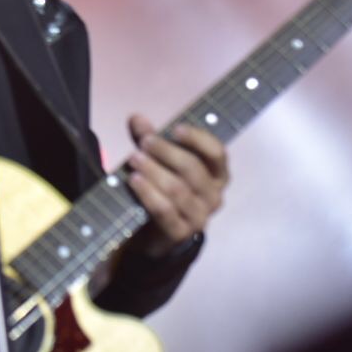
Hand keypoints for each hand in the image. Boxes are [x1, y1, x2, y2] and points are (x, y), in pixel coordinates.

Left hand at [124, 114, 228, 257]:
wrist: (155, 233)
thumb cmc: (164, 189)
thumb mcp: (158, 161)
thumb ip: (149, 139)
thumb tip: (136, 118)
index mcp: (217, 175)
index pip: (217, 153)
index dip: (198, 139)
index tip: (176, 128)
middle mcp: (214, 196)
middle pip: (193, 169)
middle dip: (166, 152)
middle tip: (144, 142)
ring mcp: (200, 217)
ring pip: (177, 189)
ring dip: (154, 171)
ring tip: (134, 158)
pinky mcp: (180, 233)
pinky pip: (164, 210)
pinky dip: (148, 193)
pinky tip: (134, 180)